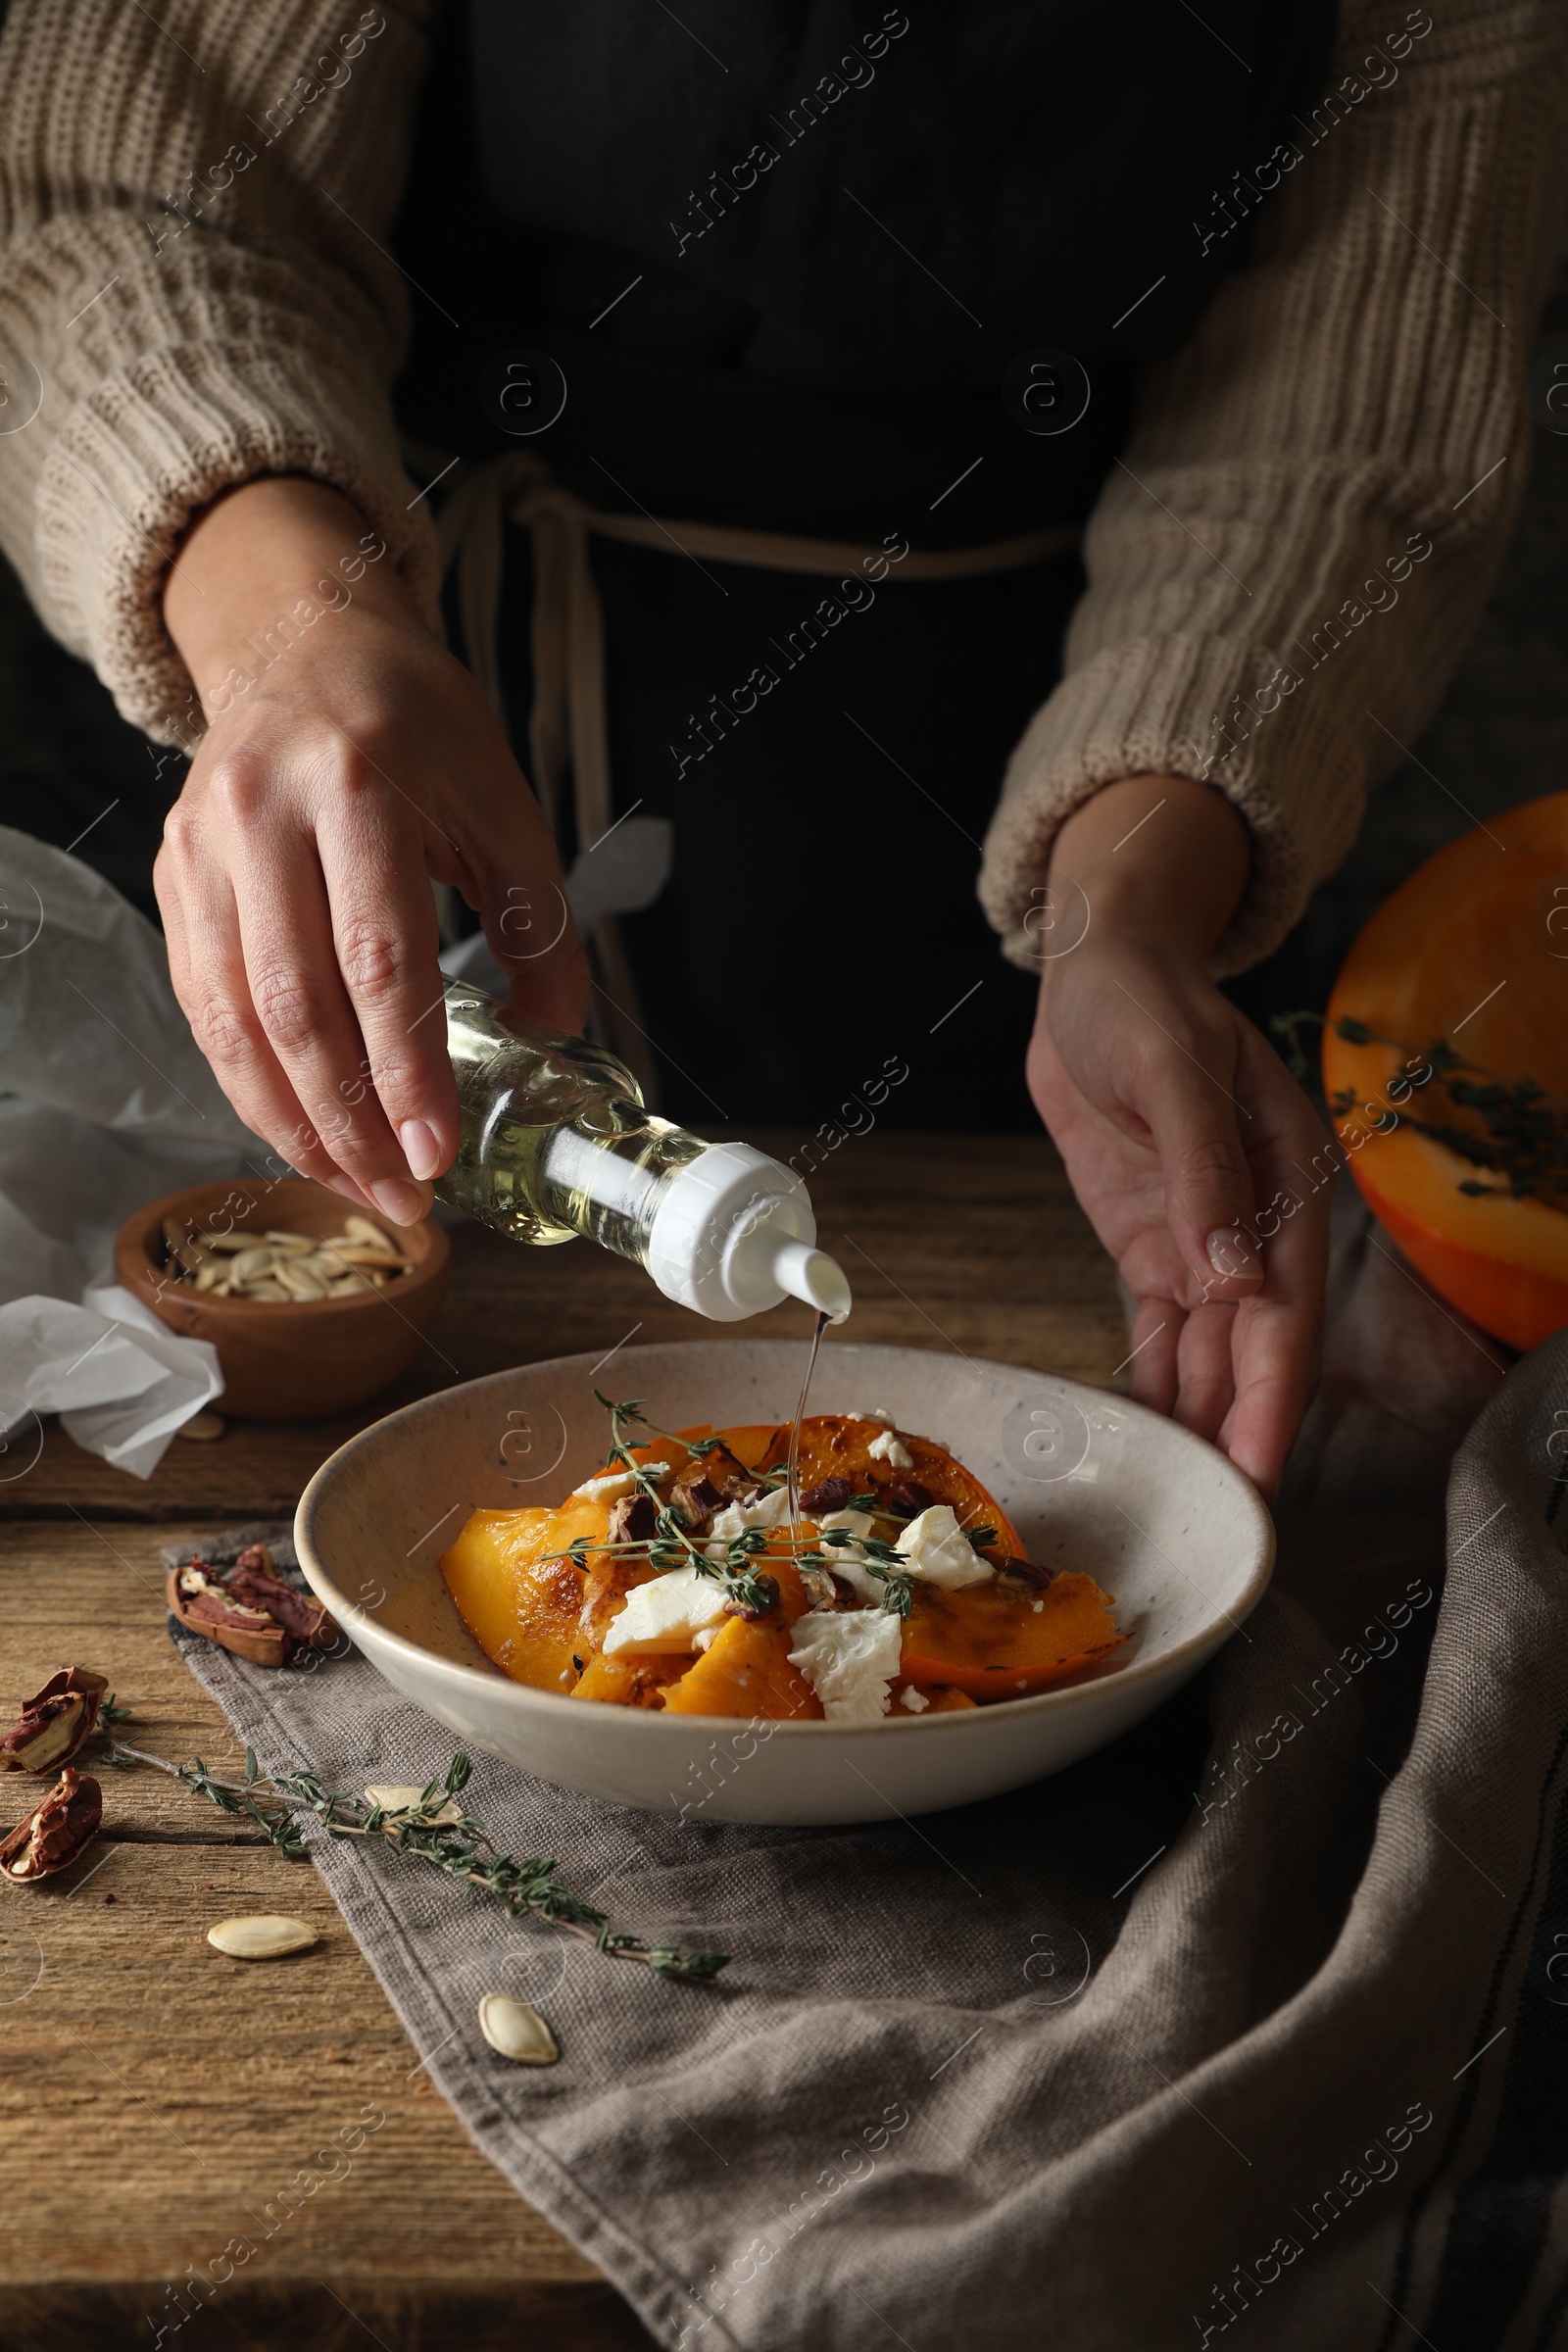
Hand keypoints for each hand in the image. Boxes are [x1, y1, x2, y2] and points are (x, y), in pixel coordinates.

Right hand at [155, 477, 587, 1222]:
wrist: (305, 638)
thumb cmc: (417, 726)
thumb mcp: (503, 800)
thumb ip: (539, 920)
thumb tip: (556, 1033)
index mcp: (358, 788)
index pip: (380, 960)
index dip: (407, 1070)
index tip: (437, 1151)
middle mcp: (264, 816)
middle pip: (297, 1005)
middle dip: (350, 1122)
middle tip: (403, 1198)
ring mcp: (203, 848)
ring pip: (234, 1019)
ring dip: (293, 1122)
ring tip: (355, 1186)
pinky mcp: (172, 874)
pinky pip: (201, 1003)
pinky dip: (247, 1080)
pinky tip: (299, 1129)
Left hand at [1027, 777, 1332, 1497]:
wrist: (1091, 970)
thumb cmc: (1140, 1001)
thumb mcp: (1171, 1070)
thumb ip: (1204, 1172)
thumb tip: (1233, 1275)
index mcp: (1287, 1179)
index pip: (1288, 1307)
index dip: (1276, 1392)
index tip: (1260, 1466)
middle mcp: (1254, 1221)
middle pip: (1253, 1347)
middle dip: (1241, 1429)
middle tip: (1222, 1514)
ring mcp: (1201, 1237)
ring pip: (1208, 1351)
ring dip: (1199, 1418)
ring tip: (1185, 1495)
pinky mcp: (1152, 1244)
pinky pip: (1159, 1330)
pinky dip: (1157, 1381)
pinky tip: (1149, 1436)